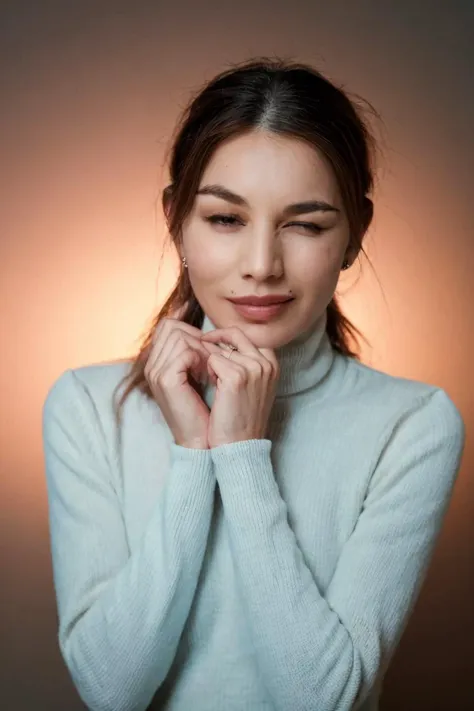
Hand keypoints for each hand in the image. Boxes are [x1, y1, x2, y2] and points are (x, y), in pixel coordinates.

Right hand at [144, 317, 221, 448]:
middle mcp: (151, 366)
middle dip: (197, 338)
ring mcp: (155, 372)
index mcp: (156, 364)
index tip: (209, 349)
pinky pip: (184, 351)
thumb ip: (195, 354)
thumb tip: (206, 331)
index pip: (168, 326)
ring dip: (201, 348)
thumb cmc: (205, 410)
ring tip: (211, 369)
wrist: (203, 441)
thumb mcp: (198, 376)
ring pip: (179, 336)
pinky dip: (201, 358)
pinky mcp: (165, 380)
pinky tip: (209, 374)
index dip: (191, 331)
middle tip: (212, 359)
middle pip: (171, 327)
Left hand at [200, 327, 279, 447]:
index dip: (227, 338)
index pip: (246, 336)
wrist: (240, 444)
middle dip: (214, 339)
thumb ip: (245, 363)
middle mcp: (266, 362)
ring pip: (220, 349)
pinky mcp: (236, 376)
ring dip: (210, 362)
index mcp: (272, 363)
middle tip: (199, 345)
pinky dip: (207, 371)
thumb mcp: (252, 386)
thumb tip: (222, 342)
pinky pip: (212, 360)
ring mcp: (253, 368)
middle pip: (234, 334)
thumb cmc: (241, 417)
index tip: (212, 345)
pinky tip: (212, 386)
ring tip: (212, 381)